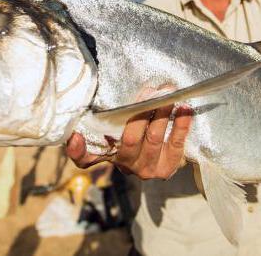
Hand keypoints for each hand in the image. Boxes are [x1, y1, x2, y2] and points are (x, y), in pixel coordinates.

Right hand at [65, 86, 192, 179]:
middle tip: (150, 90)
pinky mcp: (167, 168)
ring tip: (169, 95)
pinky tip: (184, 108)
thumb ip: (105, 117)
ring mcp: (147, 169)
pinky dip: (181, 125)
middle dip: (141, 112)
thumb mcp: (116, 127)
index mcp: (107, 154)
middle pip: (130, 139)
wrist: (163, 154)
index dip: (78, 150)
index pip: (85, 158)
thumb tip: (92, 106)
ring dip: (162, 114)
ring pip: (154, 139)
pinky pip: (176, 145)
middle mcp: (125, 165)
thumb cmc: (135, 134)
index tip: (75, 136)